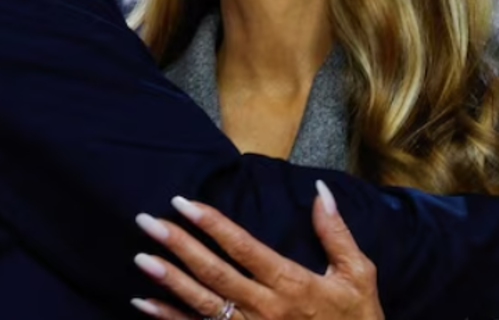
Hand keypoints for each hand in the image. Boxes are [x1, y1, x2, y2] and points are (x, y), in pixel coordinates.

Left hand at [130, 182, 384, 319]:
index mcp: (291, 284)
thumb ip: (336, 232)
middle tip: (147, 222)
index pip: (243, 248)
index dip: (212, 224)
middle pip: (214, 273)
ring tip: (141, 258)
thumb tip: (320, 190)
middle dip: (178, 246)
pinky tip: (145, 302)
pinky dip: (169, 318)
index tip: (184, 203)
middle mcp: (265, 308)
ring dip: (169, 281)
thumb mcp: (358, 275)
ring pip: (202, 304)